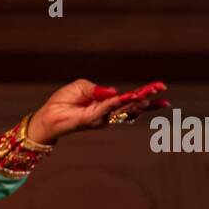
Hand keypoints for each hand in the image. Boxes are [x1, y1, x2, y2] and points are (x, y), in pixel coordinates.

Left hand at [26, 80, 169, 144]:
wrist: (47, 116)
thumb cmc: (63, 101)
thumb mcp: (81, 88)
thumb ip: (97, 90)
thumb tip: (113, 92)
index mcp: (107, 105)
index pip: (130, 100)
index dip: (146, 95)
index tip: (161, 88)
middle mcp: (107, 114)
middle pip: (132, 107)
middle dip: (147, 100)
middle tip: (162, 92)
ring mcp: (99, 118)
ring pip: (121, 110)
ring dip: (135, 103)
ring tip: (148, 97)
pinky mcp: (89, 120)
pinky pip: (103, 110)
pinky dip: (114, 103)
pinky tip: (125, 97)